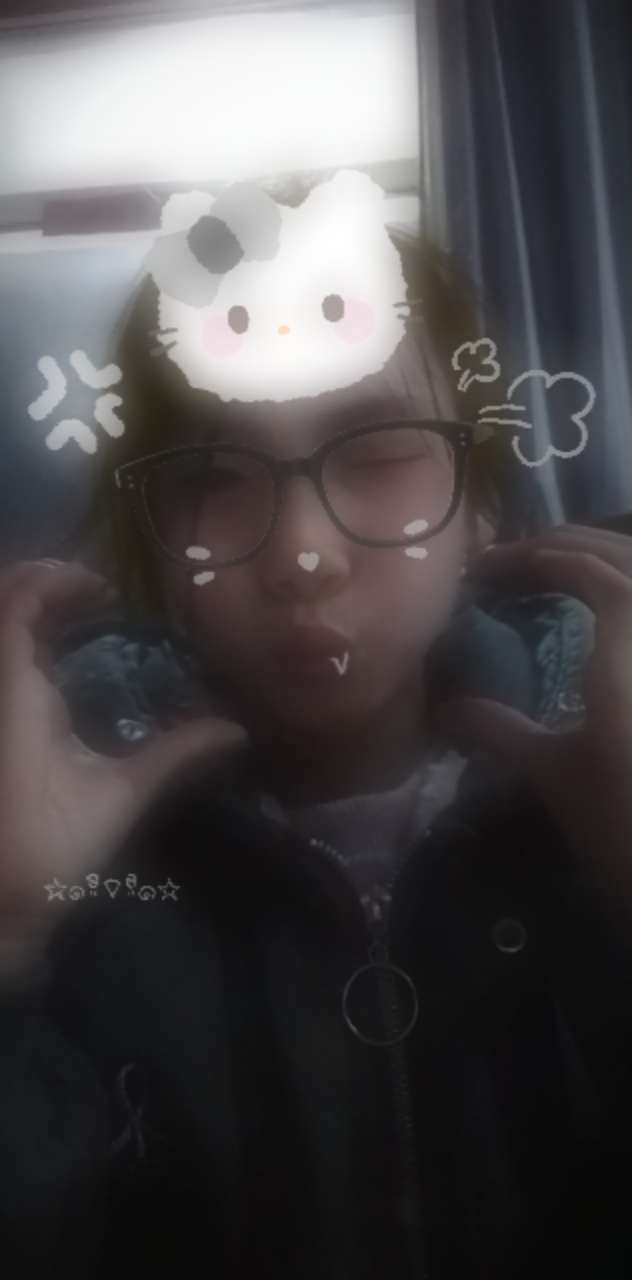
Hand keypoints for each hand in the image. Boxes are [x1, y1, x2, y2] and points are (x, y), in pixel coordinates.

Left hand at [0, 560, 247, 966]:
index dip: (59, 579)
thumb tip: (236, 729)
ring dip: (34, 619)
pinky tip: (62, 673)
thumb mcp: (118, 796)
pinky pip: (6, 667)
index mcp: (13, 693)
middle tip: (99, 601)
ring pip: (5, 640)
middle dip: (46, 590)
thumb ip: (175, 754)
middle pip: (6, 610)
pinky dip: (27, 652)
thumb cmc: (49, 848)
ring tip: (84, 626)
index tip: (108, 592)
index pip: (19, 603)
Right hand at [438, 525, 631, 921]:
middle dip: (570, 547)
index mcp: (627, 643)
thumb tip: (446, 709)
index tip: (483, 573)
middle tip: (518, 563)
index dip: (530, 558)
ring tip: (565, 578)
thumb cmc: (625, 827)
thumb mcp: (555, 776)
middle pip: (626, 557)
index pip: (582, 567)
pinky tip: (610, 630)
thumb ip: (499, 730)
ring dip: (610, 565)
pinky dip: (629, 605)